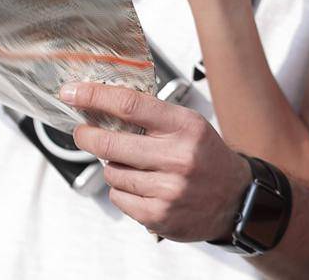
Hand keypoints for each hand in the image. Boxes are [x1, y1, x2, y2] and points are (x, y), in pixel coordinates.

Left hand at [61, 81, 251, 241]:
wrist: (236, 199)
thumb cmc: (206, 157)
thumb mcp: (189, 125)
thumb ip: (151, 116)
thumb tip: (103, 104)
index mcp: (185, 127)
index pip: (130, 105)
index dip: (94, 96)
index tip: (72, 92)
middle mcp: (178, 158)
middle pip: (112, 143)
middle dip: (87, 135)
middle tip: (82, 132)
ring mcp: (168, 190)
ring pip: (112, 172)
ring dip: (112, 166)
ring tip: (132, 166)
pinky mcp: (159, 216)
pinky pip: (119, 197)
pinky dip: (122, 190)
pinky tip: (141, 187)